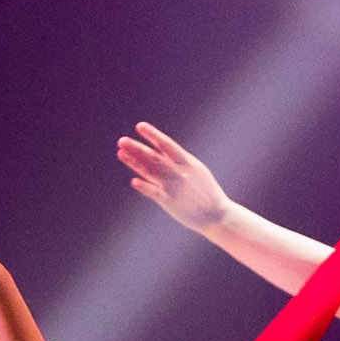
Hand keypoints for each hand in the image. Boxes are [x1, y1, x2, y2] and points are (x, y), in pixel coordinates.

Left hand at [115, 123, 229, 235]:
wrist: (218, 215)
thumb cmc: (206, 192)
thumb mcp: (196, 170)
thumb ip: (177, 161)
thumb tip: (161, 149)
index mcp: (188, 162)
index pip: (167, 145)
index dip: (153, 135)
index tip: (139, 126)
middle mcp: (180, 172)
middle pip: (154, 157)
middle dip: (137, 148)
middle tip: (121, 140)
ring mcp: (174, 187)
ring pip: (151, 172)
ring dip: (134, 162)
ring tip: (120, 153)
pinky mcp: (170, 202)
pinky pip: (155, 192)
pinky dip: (144, 186)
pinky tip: (134, 181)